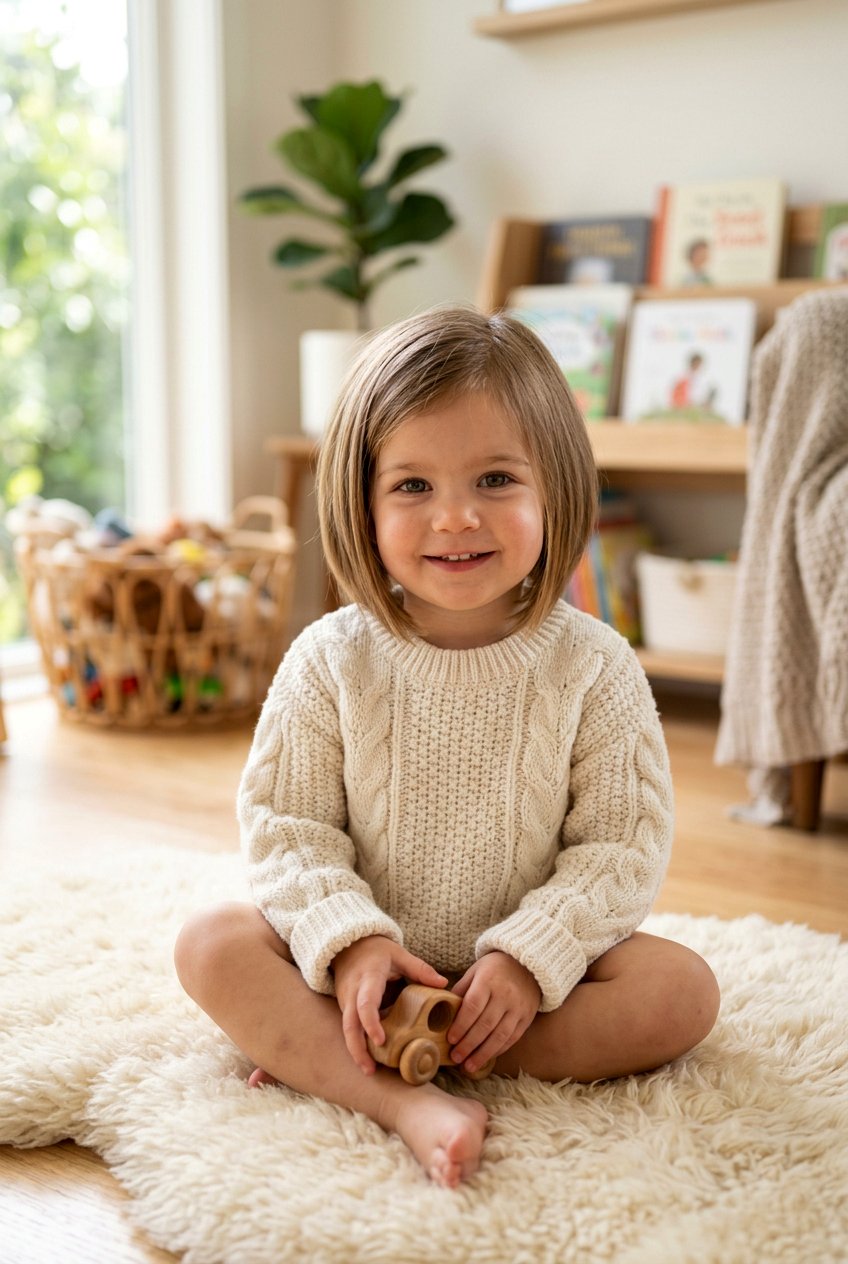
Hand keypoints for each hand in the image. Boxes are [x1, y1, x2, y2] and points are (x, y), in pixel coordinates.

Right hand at [331, 936, 446, 1074]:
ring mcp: (345, 1001)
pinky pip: (349, 1028)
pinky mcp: (344, 1008)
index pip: (365, 1003)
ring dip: (356, 1051)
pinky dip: (356, 1043)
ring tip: (369, 1070)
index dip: (371, 1022)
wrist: (348, 946)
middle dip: (358, 1048)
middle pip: (349, 1024)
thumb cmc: (376, 951)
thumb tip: (444, 984)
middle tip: (371, 1070)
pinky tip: (367, 1059)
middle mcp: (352, 993)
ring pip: (346, 1030)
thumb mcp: (398, 954)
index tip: (381, 1040)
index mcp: (368, 979)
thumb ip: (420, 969)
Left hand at [448, 952, 540, 1073]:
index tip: (450, 1040)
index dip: (461, 1025)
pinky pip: (512, 1038)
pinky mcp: (527, 1017)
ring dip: (483, 1054)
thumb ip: (461, 991)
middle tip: (455, 1057)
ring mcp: (518, 1007)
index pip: (473, 1006)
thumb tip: (444, 1012)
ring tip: (468, 1066)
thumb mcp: (475, 972)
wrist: (527, 965)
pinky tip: (486, 1058)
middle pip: (485, 1024)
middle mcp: (505, 994)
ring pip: (499, 1036)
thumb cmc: (494, 969)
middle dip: (468, 1044)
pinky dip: (498, 1050)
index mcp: (488, 980)